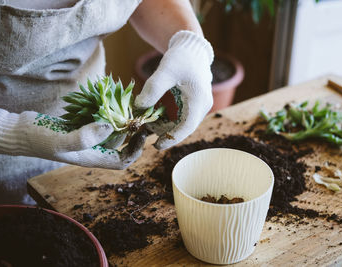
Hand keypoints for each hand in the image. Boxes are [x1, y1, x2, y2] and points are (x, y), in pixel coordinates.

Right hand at [0, 109, 146, 168]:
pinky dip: (108, 114)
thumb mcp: (60, 140)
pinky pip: (101, 123)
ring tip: (129, 106)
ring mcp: (87, 139)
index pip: (122, 161)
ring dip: (121, 121)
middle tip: (141, 115)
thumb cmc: (38, 138)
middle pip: (121, 146)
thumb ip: (84, 137)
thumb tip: (109, 126)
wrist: (19, 131)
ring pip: (112, 132)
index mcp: (91, 158)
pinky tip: (112, 102)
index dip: (135, 150)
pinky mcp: (82, 127)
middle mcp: (93, 150)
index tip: (142, 133)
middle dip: (133, 133)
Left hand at [135, 30, 213, 149]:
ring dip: (164, 127)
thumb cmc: (181, 57)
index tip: (156, 145)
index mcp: (199, 100)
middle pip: (183, 128)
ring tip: (146, 124)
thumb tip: (139, 107)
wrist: (191, 49)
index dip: (171, 138)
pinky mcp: (192, 104)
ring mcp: (198, 106)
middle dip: (164, 133)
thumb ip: (153, 88)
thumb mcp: (166, 69)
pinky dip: (167, 120)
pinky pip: (180, 118)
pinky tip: (152, 118)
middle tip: (144, 132)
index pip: (187, 127)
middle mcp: (202, 106)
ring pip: (181, 124)